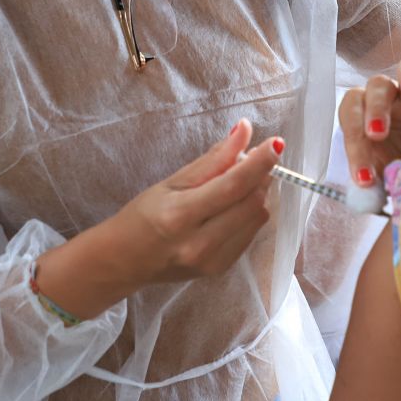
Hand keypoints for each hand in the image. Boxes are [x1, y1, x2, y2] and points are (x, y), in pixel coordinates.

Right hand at [37, 121, 279, 318]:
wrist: (123, 262)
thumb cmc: (142, 215)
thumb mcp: (171, 182)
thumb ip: (213, 159)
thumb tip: (245, 131)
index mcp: (180, 216)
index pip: (232, 186)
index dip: (259, 163)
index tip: (277, 143)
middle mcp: (199, 244)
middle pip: (251, 203)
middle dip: (260, 176)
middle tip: (252, 159)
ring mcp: (212, 261)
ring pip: (257, 218)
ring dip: (257, 194)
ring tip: (238, 182)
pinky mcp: (220, 269)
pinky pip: (250, 234)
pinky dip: (249, 213)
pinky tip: (233, 206)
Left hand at [339, 59, 400, 186]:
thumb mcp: (385, 179)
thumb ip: (374, 184)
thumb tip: (365, 193)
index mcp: (367, 117)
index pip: (351, 116)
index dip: (353, 144)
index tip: (364, 177)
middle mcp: (391, 100)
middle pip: (376, 87)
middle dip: (374, 109)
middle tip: (378, 134)